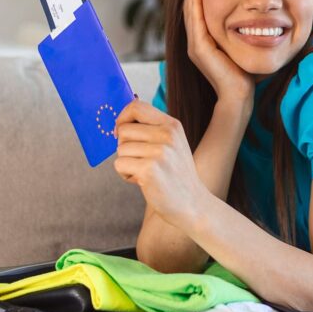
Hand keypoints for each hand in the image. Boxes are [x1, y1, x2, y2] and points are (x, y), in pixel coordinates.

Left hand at [113, 100, 205, 230]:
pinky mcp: (149, 170)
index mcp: (172, 125)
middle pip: (123, 130)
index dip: (122, 118)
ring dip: (126, 163)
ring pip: (120, 149)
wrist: (192, 204)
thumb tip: (121, 121)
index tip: (121, 132)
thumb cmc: (176, 175)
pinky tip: (142, 181)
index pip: (137, 107)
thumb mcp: (172, 144)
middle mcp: (167, 135)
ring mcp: (160, 152)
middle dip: (124, 147)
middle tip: (141, 160)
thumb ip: (151, 130)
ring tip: (145, 172)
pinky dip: (125, 175)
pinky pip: (120, 164)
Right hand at [184, 0, 254, 103]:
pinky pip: (195, 21)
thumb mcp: (237, 46)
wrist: (239, 94)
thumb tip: (247, 18)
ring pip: (190, 13)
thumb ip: (235, 33)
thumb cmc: (242, 73)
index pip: (196, 13)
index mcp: (202, 43)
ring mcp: (194, 47)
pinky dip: (195, 5)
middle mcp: (194, 43)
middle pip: (190, 11)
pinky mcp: (199, 49)